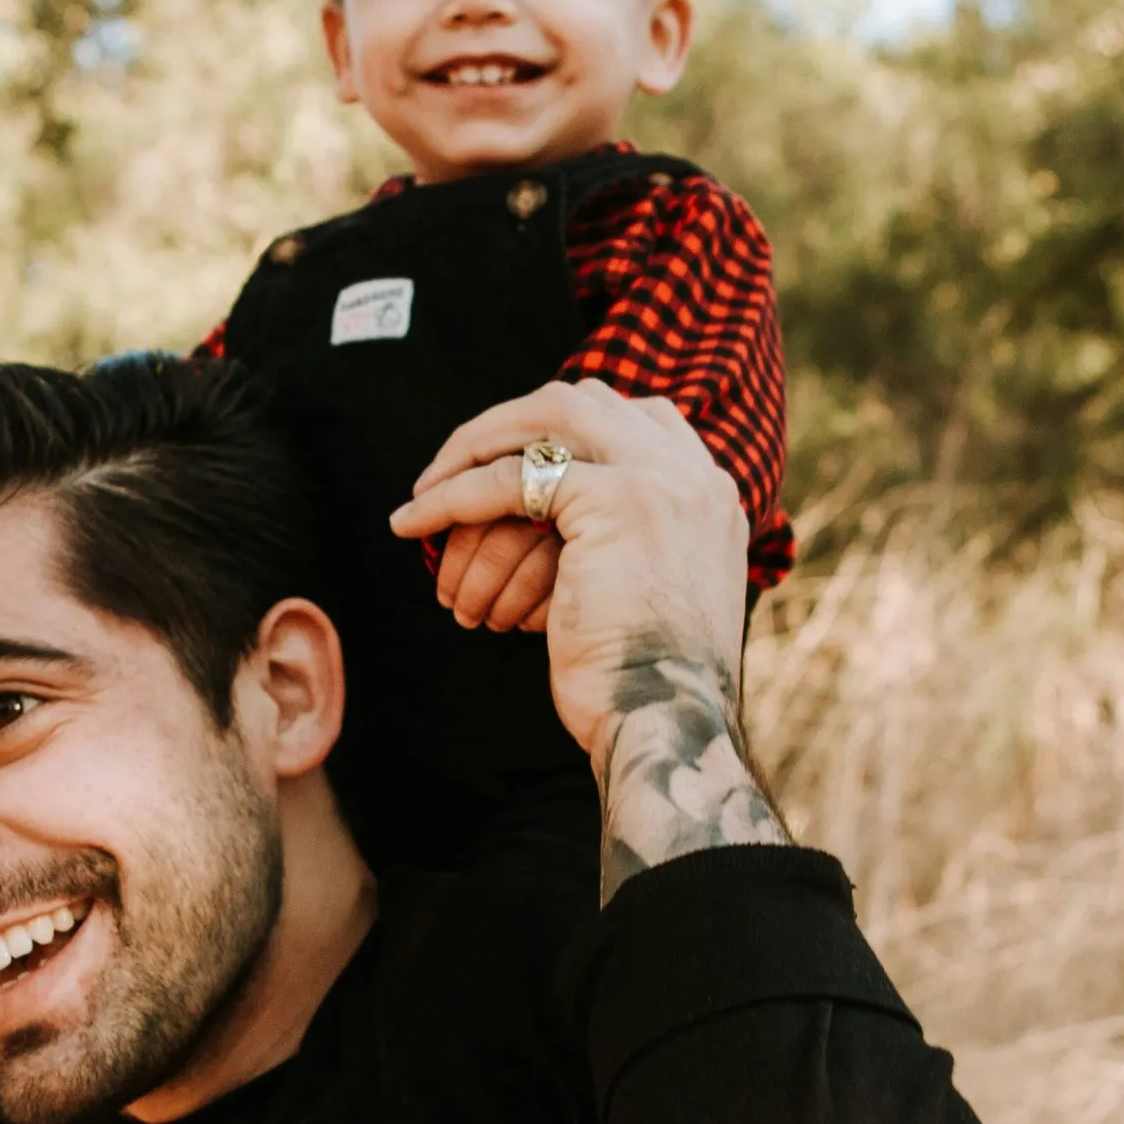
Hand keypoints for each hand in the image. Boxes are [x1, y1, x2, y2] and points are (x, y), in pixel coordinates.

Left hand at [393, 381, 786, 892]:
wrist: (667, 723)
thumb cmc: (644, 685)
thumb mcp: (649, 599)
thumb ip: (625, 548)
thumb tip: (557, 535)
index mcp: (712, 495)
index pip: (635, 418)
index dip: (565, 428)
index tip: (512, 457)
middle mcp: (696, 475)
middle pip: (584, 400)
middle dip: (508, 424)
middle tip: (455, 463)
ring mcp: (661, 480)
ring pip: (544, 422)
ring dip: (474, 446)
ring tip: (426, 488)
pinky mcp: (615, 501)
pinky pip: (511, 480)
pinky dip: (452, 496)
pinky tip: (412, 522)